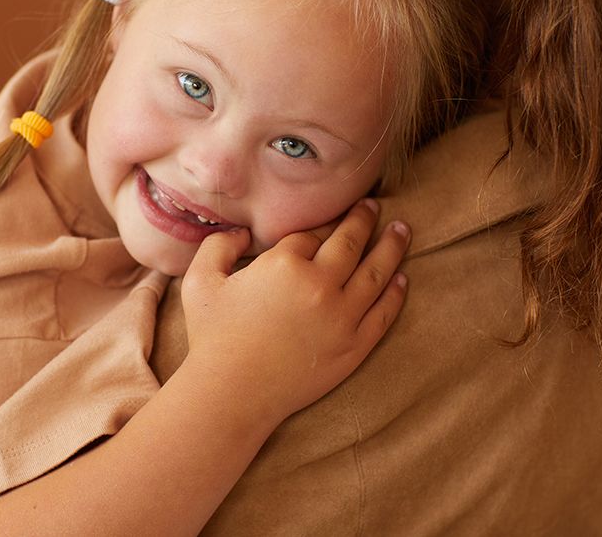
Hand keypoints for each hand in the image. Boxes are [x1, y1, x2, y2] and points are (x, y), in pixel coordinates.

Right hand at [180, 199, 409, 426]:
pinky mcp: (354, 346)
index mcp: (284, 263)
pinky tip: (401, 279)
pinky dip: (396, 293)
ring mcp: (342, 316)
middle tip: (372, 207)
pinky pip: (383, 313)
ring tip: (402, 230)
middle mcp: (319, 284)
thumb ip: (218, 245)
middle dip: (363, 220)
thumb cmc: (212, 337)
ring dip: (391, 247)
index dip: (316, 228)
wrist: (232, 393)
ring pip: (376, 272)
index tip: (326, 220)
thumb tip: (243, 233)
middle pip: (350, 242)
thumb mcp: (199, 281)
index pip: (311, 234)